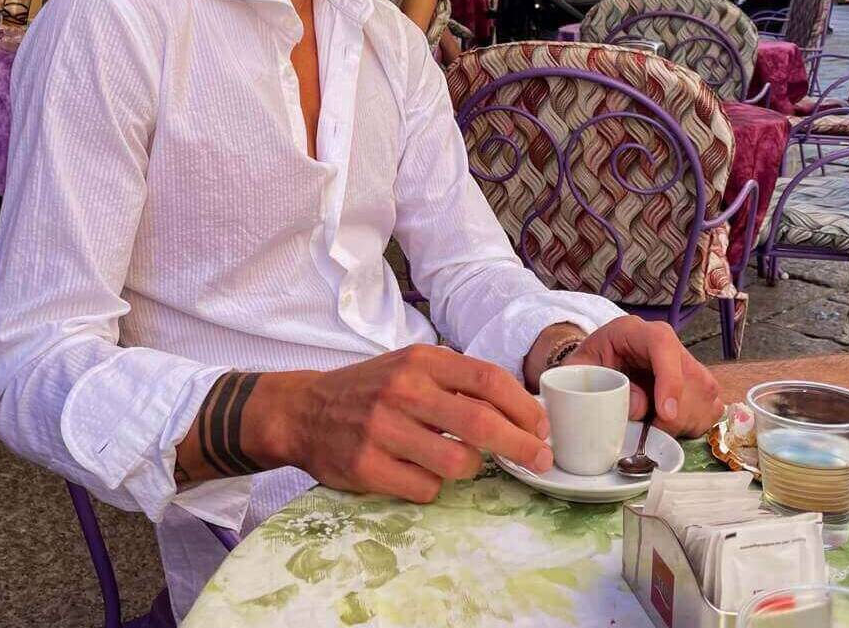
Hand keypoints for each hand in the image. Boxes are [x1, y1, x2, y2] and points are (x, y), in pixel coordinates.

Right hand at [244, 346, 552, 503]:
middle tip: (541, 459)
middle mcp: (404, 390)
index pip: (487, 379)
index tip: (542, 427)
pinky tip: (418, 472)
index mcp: (421, 360)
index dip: (523, 406)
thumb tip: (519, 410)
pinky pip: (425, 488)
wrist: (305, 410)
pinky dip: (432, 486)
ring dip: (471, 468)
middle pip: (481, 423)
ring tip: (459, 461)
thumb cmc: (371, 389)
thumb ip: (456, 382)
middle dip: (521, 445)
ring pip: (458, 462)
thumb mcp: (411, 367)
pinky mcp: (367, 467)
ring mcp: (383, 429)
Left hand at [567, 317, 723, 436]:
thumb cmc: (589, 366)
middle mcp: (666, 342)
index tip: (666, 413)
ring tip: (658, 427)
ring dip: (685, 421)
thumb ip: (598, 385)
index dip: (670, 379)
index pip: (662, 344)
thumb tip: (638, 408)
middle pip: (690, 376)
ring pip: (706, 393)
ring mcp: (687, 360)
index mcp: (634, 331)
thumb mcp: (579, 371)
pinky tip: (672, 426)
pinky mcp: (700, 382)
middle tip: (652, 432)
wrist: (600, 365)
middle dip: (675, 414)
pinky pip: (713, 407)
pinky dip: (695, 424)